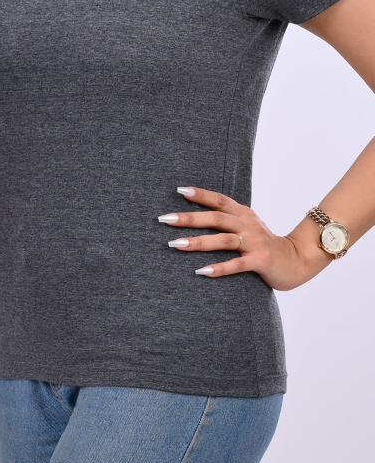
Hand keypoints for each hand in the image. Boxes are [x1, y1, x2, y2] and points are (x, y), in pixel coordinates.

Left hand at [159, 186, 317, 290]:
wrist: (298, 260)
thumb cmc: (264, 244)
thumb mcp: (248, 226)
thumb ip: (227, 219)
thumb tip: (195, 215)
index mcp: (243, 214)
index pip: (219, 200)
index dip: (200, 194)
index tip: (178, 190)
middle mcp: (248, 224)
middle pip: (215, 218)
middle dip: (188, 218)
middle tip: (164, 219)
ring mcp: (255, 242)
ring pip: (222, 240)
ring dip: (198, 242)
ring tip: (175, 244)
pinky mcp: (261, 260)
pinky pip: (237, 264)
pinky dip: (219, 267)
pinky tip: (201, 271)